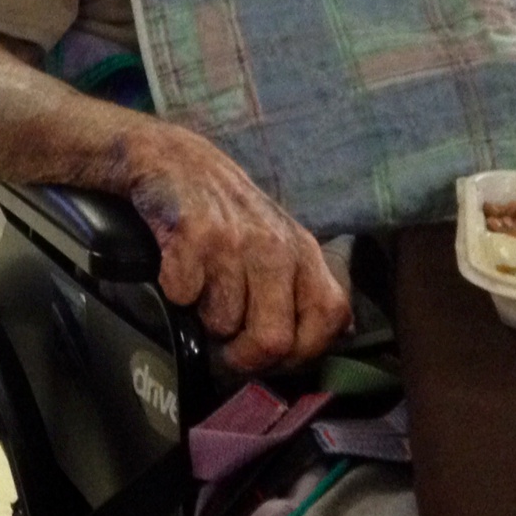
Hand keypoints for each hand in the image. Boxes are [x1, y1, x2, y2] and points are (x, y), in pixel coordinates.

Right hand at [123, 122, 349, 369]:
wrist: (174, 159)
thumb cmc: (228, 214)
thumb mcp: (281, 242)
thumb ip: (308, 287)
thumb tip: (342, 334)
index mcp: (304, 252)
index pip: (327, 320)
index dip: (298, 353)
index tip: (270, 353)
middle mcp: (275, 246)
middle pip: (273, 339)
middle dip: (242, 356)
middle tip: (224, 343)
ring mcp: (234, 240)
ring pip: (221, 323)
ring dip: (203, 316)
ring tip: (201, 286)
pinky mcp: (192, 234)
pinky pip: (182, 297)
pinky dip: (173, 292)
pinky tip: (178, 266)